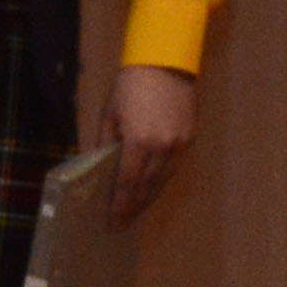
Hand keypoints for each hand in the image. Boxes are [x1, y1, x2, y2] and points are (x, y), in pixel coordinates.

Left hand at [105, 64, 197, 222]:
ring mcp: (179, 144)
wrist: (164, 63)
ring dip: (148, 198)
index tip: (112, 222)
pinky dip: (161, 182)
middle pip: (147, 187)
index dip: (120, 205)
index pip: (128, 183)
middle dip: (134, 207)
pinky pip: (173, 168)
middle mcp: (163, 147)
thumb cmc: (130, 86)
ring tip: (135, 212)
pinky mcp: (189, 138)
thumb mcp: (109, 115)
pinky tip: (151, 190)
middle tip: (122, 224)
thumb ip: (104, 144)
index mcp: (139, 142)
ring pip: (162, 180)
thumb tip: (97, 169)